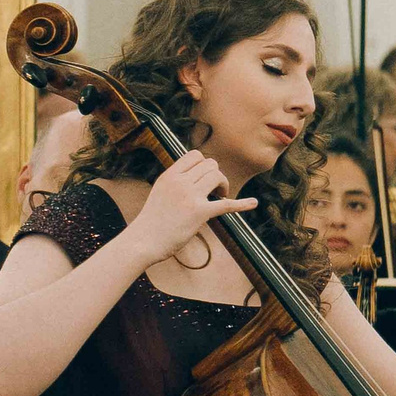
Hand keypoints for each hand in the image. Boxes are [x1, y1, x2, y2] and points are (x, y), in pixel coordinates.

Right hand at [123, 151, 255, 267]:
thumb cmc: (152, 221)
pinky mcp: (199, 213)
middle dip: (216, 176)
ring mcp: (189, 196)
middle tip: (214, 192)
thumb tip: (194, 175)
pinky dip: (242, 204)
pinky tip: (253, 203)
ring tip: (220, 197)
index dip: (205, 165)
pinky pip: (226, 204)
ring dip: (223, 186)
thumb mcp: (160, 192)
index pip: (195, 155)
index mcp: (169, 175)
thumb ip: (176, 181)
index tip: (204, 180)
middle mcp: (179, 182)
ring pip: (217, 176)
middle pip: (210, 164)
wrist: (143, 241)